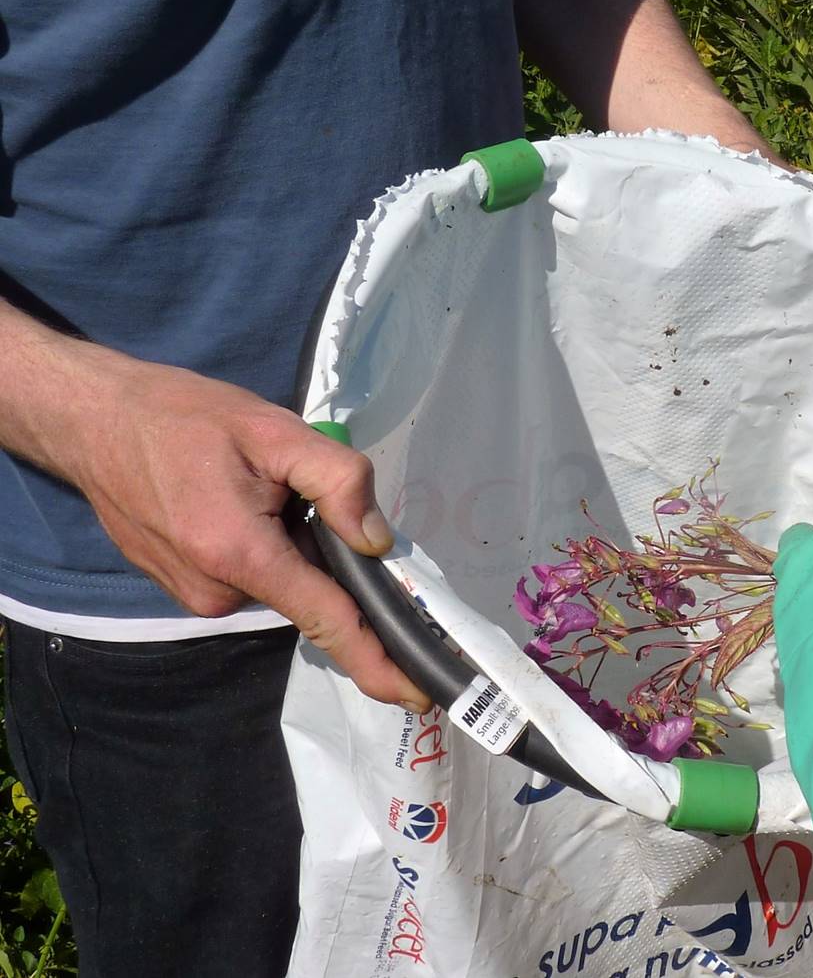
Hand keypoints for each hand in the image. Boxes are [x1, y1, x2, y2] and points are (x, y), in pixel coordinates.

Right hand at [55, 353, 428, 709]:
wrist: (92, 421)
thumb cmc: (181, 417)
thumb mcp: (272, 430)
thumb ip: (336, 480)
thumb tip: (377, 539)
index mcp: (240, 557)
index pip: (327, 621)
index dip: (377, 660)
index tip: (419, 695)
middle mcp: (217, 593)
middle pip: (311, 593)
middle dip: (330, 558)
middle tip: (303, 494)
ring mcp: (196, 596)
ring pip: (281, 581)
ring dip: (291, 545)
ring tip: (258, 485)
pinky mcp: (184, 588)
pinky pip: (251, 576)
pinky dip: (265, 547)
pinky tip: (241, 502)